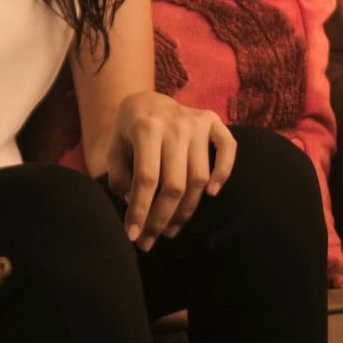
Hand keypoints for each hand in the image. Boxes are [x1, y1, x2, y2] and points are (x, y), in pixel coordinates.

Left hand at [104, 92, 235, 250]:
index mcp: (145, 127)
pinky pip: (228, 149)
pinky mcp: (213, 121)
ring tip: (169, 230)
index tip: (133, 236)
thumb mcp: (114, 149)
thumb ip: (120, 177)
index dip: (140, 210)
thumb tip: (136, 204)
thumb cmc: (127, 132)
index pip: (146, 178)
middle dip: (161, 219)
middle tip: (150, 241)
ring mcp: (196, 122)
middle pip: (174, 184)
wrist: (146, 101)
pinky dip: (224, 173)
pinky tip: (211, 195)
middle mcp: (174, 124)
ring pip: (199, 177)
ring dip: (185, 210)